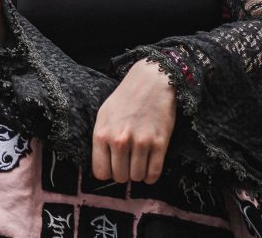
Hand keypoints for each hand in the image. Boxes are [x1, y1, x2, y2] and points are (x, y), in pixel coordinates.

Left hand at [91, 59, 176, 183]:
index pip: (100, 172)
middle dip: (124, 173)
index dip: (107, 172)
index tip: (113, 167)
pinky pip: (154, 174)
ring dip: (138, 174)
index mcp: (102, 134)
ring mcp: (140, 143)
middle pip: (120, 177)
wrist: (150, 83)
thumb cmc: (124, 100)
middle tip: (128, 163)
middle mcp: (119, 141)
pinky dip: (151, 176)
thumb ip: (101, 140)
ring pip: (137, 177)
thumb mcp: (103, 116)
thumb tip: (103, 166)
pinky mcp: (160, 144)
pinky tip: (150, 167)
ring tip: (139, 162)